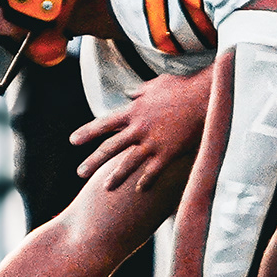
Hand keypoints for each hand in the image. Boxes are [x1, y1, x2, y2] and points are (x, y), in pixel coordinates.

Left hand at [70, 69, 210, 190]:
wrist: (203, 97)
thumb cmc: (180, 87)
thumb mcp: (154, 85)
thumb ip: (139, 92)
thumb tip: (128, 93)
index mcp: (133, 111)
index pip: (103, 124)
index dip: (87, 132)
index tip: (73, 140)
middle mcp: (138, 129)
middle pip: (110, 148)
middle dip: (93, 161)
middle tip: (80, 172)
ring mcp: (153, 143)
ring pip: (128, 164)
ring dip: (115, 177)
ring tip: (105, 188)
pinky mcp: (168, 153)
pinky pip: (154, 172)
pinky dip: (146, 181)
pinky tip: (140, 190)